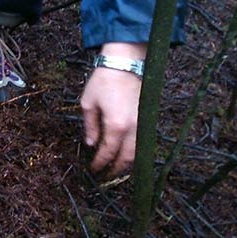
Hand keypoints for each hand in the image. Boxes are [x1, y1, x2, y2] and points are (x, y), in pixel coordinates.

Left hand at [80, 43, 145, 176]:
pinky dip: (135, 151)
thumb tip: (91, 144)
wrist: (126, 62)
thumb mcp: (88, 104)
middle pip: (126, 157)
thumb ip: (90, 126)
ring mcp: (143, 123)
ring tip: (115, 168)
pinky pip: (143, 141)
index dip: (100, 163)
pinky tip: (126, 153)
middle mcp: (133, 127)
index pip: (108, 152)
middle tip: (105, 175)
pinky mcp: (148, 117)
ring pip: (138, 151)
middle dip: (115, 169)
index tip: (93, 169)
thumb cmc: (104, 80)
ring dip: (127, 163)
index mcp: (116, 125)